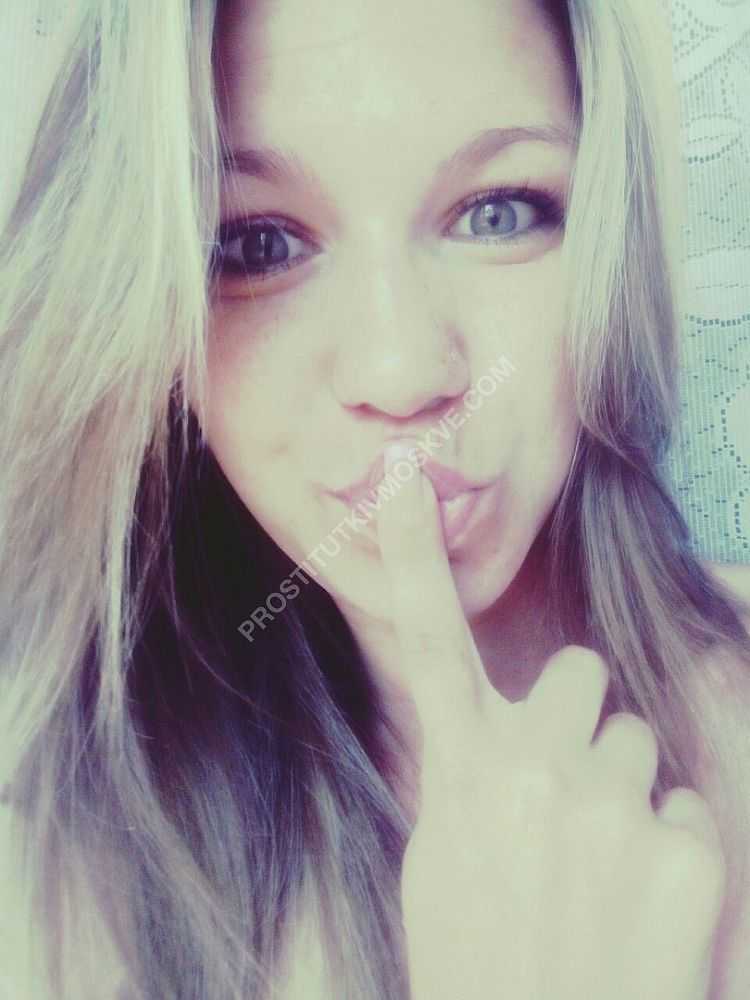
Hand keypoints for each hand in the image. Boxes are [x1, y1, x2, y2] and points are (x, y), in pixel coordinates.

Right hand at [376, 451, 726, 999]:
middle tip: (560, 802)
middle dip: (576, 721)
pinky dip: (671, 850)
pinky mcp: (686, 850)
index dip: (414, 559)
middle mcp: (534, 768)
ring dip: (623, 793)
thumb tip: (495, 730)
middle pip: (580, 676)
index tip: (407, 484)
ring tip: (596, 871)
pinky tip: (637, 906)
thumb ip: (467, 773)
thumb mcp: (439, 859)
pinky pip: (688, 808)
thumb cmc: (478, 961)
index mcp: (464, 770)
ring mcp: (614, 804)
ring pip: (637, 744)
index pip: (430, 642)